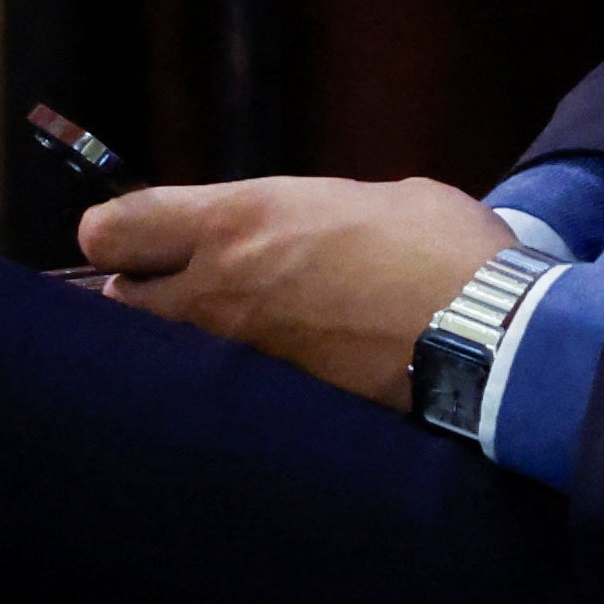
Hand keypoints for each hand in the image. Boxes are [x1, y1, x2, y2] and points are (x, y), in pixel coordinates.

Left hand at [82, 176, 516, 406]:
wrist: (489, 333)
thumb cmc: (441, 248)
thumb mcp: (369, 198)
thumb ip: (308, 214)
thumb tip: (303, 231)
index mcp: (238, 221)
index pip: (115, 228)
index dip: (116, 233)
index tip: (138, 237)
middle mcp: (219, 289)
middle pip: (117, 301)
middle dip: (137, 294)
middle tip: (177, 289)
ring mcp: (242, 356)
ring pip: (164, 354)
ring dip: (181, 342)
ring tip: (225, 335)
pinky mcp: (274, 405)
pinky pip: (221, 393)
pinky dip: (231, 385)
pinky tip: (269, 376)